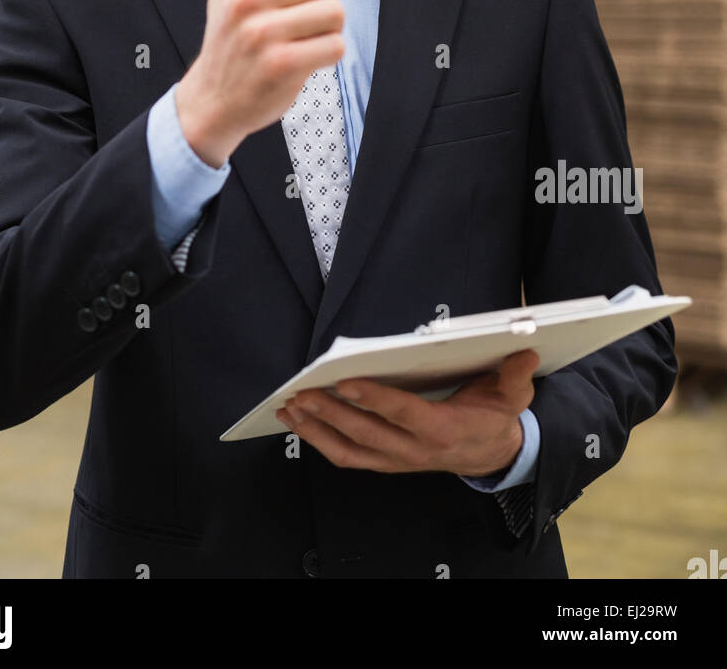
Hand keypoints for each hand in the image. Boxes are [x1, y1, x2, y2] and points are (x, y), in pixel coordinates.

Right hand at [176, 0, 344, 165]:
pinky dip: (328, 53)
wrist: (214, 98)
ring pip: (336, 12)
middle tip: (306, 18)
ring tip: (305, 38)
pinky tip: (306, 57)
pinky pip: (334, 45)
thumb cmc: (232, 38)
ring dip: (330, 29)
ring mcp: (262, 32)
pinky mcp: (281, 64)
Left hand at [275, 350, 538, 477]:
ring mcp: (397, 460)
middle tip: (301, 392)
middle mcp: (414, 451)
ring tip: (290, 407)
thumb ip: (516, 376)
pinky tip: (300, 422)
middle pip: (366, 433)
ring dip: (316, 430)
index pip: (402, 414)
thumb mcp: (513, 397)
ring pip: (349, 450)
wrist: (493, 455)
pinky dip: (320, 441)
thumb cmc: (495, 417)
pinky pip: (348, 457)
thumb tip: (524, 352)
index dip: (373, 398)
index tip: (345, 380)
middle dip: (330, 413)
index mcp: (441, 430)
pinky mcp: (385, 462)